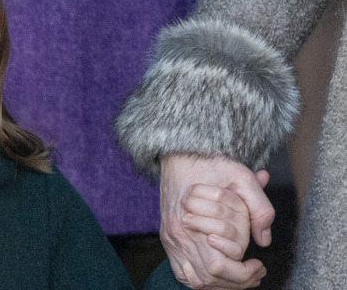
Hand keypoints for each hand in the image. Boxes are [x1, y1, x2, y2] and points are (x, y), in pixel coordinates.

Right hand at [160, 155, 273, 288]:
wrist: (179, 155)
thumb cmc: (211, 164)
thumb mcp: (242, 178)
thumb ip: (260, 208)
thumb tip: (264, 239)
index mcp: (191, 223)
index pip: (218, 266)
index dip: (243, 274)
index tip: (259, 265)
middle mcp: (177, 235)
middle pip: (207, 278)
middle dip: (236, 282)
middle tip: (256, 274)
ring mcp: (170, 239)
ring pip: (194, 279)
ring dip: (219, 283)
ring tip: (240, 276)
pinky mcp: (168, 238)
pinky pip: (181, 272)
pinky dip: (200, 278)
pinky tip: (218, 273)